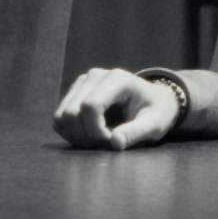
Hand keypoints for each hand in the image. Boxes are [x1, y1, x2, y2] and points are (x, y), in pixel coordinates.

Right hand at [53, 68, 178, 149]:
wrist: (154, 101)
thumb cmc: (157, 111)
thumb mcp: (155, 124)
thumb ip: (136, 133)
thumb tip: (115, 142)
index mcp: (117, 79)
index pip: (90, 106)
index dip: (96, 131)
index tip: (112, 141)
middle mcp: (95, 76)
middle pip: (71, 113)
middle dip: (87, 136)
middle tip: (108, 143)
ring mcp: (82, 83)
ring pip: (62, 117)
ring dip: (77, 136)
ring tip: (100, 139)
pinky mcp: (74, 93)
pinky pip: (60, 119)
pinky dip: (72, 133)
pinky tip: (92, 136)